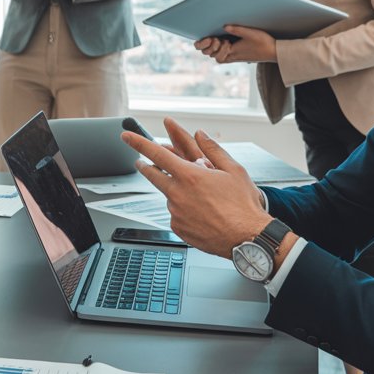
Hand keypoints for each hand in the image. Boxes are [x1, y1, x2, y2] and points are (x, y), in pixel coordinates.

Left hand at [120, 117, 270, 256]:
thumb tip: (201, 134)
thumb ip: (213, 149)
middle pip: (152, 175)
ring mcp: (176, 212)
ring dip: (175, 191)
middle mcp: (178, 194)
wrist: (247, 238)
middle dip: (144, 166)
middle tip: (141, 162)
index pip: (156, 154)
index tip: (126, 136)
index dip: (139, 143)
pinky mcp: (177, 228)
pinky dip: (183, 209)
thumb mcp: (233, 170)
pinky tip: (201, 213)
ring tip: (201, 197)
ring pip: (168, 195)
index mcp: (190, 175)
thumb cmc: (243, 205)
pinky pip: (175, 214)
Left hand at [194, 25, 277, 63]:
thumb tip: (224, 26)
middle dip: (213, 48)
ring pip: (220, 57)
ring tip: (223, 40)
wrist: (274, 51)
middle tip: (218, 38)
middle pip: (216, 57)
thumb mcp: (250, 33)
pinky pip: (226, 56)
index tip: (223, 39)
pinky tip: (228, 41)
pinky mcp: (240, 56)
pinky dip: (223, 50)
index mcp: (233, 53)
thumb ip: (237, 29)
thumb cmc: (263, 43)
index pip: (216, 54)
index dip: (215, 46)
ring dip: (217, 49)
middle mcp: (233, 57)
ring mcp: (236, 57)